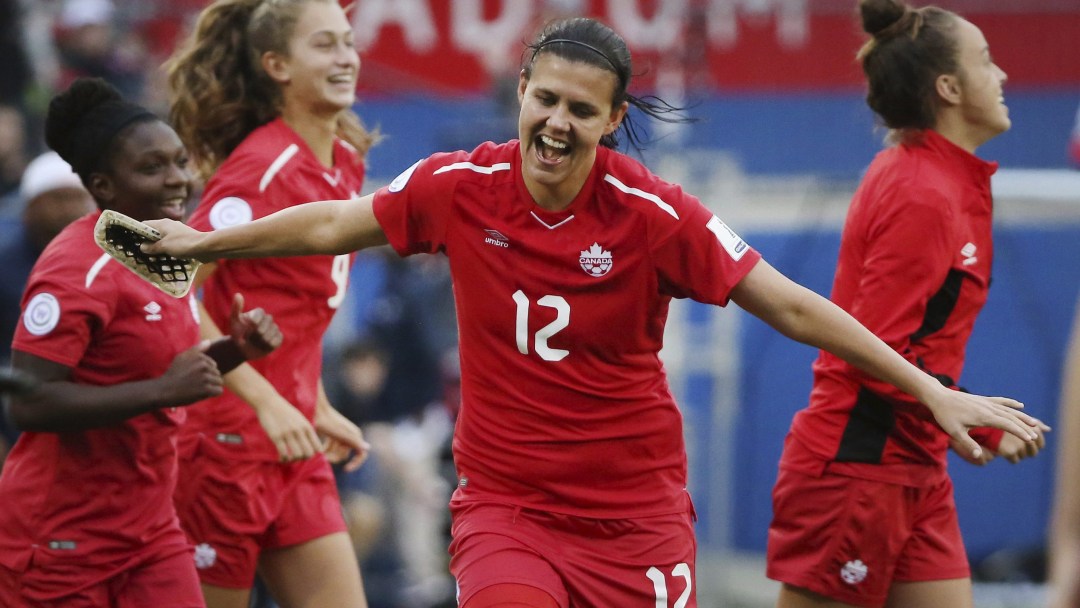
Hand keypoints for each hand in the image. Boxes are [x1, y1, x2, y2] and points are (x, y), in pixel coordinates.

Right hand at [142, 219, 210, 260]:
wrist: (205, 247)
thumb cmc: (183, 244)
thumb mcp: (164, 246)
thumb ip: (152, 247)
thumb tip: (142, 246)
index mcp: (162, 224)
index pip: (145, 225)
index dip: (137, 231)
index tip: (131, 240)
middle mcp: (170, 226)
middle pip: (154, 232)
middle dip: (147, 242)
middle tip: (140, 252)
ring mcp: (177, 233)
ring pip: (163, 239)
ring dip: (157, 247)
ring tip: (150, 257)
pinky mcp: (184, 240)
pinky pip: (171, 244)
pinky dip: (167, 249)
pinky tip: (165, 258)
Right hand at [158, 342, 223, 405]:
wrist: (164, 390)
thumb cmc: (173, 374)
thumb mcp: (181, 357)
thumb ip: (196, 349)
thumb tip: (209, 341)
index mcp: (199, 357)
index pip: (214, 365)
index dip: (205, 372)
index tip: (193, 375)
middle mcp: (203, 366)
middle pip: (217, 373)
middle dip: (209, 379)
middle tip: (194, 383)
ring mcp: (204, 377)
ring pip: (219, 382)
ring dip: (211, 387)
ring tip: (198, 388)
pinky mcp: (205, 389)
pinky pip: (218, 391)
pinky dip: (212, 393)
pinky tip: (203, 394)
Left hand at [226, 293, 280, 360]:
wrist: (242, 348)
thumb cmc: (237, 333)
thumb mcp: (234, 320)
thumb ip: (236, 308)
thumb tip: (238, 294)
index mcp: (259, 313)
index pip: (260, 314)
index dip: (252, 324)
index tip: (245, 328)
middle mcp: (268, 319)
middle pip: (263, 328)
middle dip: (253, 335)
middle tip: (247, 337)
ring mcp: (274, 328)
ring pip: (268, 336)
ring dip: (258, 342)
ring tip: (254, 342)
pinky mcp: (279, 338)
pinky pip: (275, 342)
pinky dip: (266, 346)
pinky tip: (261, 346)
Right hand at [253, 394, 324, 462]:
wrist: (269, 402)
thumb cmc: (284, 412)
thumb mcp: (300, 419)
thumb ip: (306, 431)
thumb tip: (311, 446)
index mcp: (307, 426)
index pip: (317, 447)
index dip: (313, 454)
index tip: (306, 454)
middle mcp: (299, 430)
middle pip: (308, 454)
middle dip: (303, 459)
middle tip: (297, 457)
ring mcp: (288, 433)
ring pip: (297, 455)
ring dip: (293, 460)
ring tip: (288, 458)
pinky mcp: (276, 436)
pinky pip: (283, 453)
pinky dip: (283, 459)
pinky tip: (281, 458)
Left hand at [314, 403, 369, 472]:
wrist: (314, 409)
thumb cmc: (326, 421)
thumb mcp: (339, 433)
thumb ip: (353, 440)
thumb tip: (368, 448)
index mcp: (355, 435)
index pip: (361, 455)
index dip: (355, 464)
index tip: (346, 469)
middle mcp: (351, 436)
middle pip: (345, 455)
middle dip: (335, 458)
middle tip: (323, 456)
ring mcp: (342, 436)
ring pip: (337, 453)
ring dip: (329, 454)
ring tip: (320, 452)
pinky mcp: (334, 436)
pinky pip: (332, 449)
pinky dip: (326, 451)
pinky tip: (319, 449)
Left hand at [923, 388, 1049, 460]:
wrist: (938, 397)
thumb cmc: (945, 416)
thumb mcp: (954, 432)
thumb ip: (967, 443)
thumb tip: (978, 456)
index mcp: (984, 417)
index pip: (1007, 424)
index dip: (1019, 432)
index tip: (1030, 439)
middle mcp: (988, 408)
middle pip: (1011, 417)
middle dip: (1024, 426)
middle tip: (1036, 436)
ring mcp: (986, 402)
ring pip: (1009, 409)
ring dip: (1022, 416)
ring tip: (1035, 423)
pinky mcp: (983, 399)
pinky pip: (1001, 401)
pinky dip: (1011, 403)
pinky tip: (1020, 405)